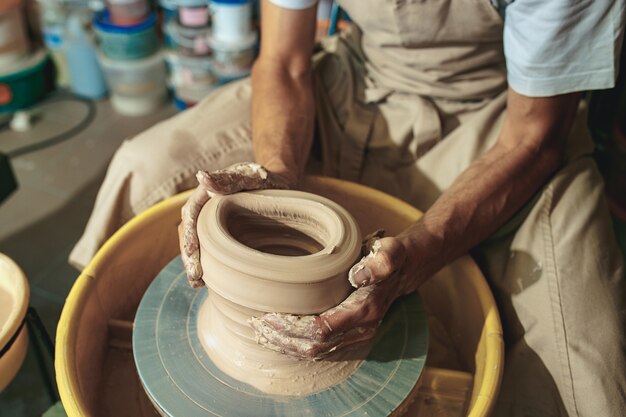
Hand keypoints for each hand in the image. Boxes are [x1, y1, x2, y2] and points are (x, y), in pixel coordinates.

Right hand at [178, 162, 293, 287]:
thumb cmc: (265, 179)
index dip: (189, 233)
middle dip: (189, 254)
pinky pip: (207, 248)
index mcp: (207, 192)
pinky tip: (206, 281)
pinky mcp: (218, 233)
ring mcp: (210, 221)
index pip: (192, 213)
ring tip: (196, 282)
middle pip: (189, 231)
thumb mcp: (251, 176)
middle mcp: (204, 207)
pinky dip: (205, 263)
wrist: (277, 185)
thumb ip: (228, 178)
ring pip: (196, 242)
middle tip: (194, 276)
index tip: (192, 252)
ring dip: (193, 262)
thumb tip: (201, 177)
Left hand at [249, 235, 414, 359]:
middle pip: (315, 347)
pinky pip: (321, 351)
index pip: (322, 329)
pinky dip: (298, 347)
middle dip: (284, 340)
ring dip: (288, 346)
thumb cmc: (392, 257)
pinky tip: (281, 339)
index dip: (293, 327)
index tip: (269, 316)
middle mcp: (361, 330)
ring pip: (316, 353)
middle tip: (257, 326)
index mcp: (365, 310)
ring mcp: (356, 337)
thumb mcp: (390, 251)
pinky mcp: (351, 337)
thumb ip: (381, 261)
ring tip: (262, 334)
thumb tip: (359, 275)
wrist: (406, 270)